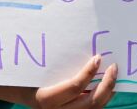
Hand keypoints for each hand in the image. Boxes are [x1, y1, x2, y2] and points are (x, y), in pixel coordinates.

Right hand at [0, 56, 117, 108]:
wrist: (23, 94)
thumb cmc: (29, 76)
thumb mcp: (37, 68)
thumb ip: (55, 60)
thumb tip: (72, 34)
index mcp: (46, 98)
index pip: (74, 87)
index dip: (88, 72)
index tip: (98, 57)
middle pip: (91, 102)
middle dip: (107, 84)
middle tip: (114, 67)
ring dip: (108, 92)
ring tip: (113, 75)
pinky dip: (104, 98)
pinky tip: (108, 86)